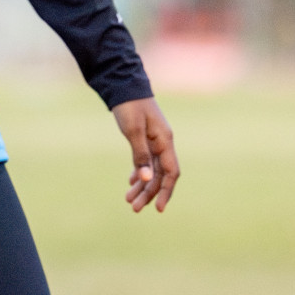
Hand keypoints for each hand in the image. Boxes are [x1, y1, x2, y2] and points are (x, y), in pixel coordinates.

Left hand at [112, 97, 178, 213]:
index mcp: (165, 141)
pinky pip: (145, 161)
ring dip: (142, 185)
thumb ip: (141, 155)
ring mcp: (154, 141)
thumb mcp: (133, 131)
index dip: (166, 191)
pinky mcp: (144, 138)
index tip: (159, 209)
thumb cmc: (130, 107)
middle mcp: (162, 143)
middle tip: (134, 208)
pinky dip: (139, 172)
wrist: (123, 86)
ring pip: (151, 170)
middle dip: (149, 193)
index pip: (171, 173)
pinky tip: (131, 182)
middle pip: (159, 175)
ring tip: (129, 200)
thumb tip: (147, 180)